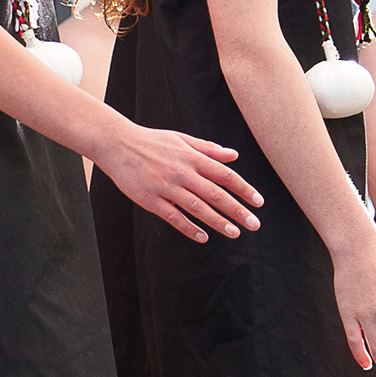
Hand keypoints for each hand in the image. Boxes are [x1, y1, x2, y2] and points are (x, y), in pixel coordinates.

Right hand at [96, 118, 261, 242]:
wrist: (116, 143)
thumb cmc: (151, 141)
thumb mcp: (181, 139)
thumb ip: (208, 148)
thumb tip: (234, 155)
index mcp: (192, 157)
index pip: (225, 175)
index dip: (244, 189)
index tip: (259, 202)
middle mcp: (182, 172)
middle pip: (216, 194)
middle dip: (237, 210)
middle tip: (254, 224)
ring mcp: (166, 187)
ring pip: (198, 208)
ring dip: (218, 221)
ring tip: (235, 233)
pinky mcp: (150, 200)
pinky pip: (173, 217)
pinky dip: (189, 228)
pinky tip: (203, 237)